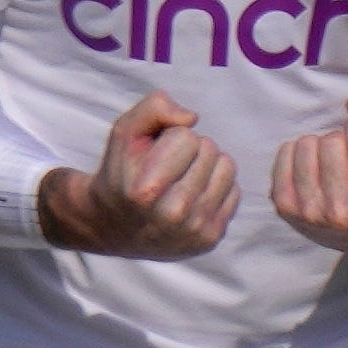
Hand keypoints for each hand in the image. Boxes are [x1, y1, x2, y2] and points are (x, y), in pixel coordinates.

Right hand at [37, 91, 238, 259]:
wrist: (113, 227)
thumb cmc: (120, 173)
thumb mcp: (123, 133)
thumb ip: (153, 109)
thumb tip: (192, 117)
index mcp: (146, 189)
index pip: (186, 136)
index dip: (169, 137)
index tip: (152, 154)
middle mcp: (173, 213)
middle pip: (209, 149)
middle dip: (189, 150)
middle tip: (166, 167)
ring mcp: (194, 228)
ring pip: (227, 167)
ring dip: (206, 166)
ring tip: (181, 178)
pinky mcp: (211, 237)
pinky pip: (235, 191)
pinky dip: (215, 188)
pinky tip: (192, 196)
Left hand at [273, 97, 347, 252]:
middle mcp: (342, 215)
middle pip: (331, 142)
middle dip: (340, 139)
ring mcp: (309, 213)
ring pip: (305, 145)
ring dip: (319, 144)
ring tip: (331, 163)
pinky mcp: (283, 206)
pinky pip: (284, 153)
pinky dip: (297, 151)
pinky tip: (312, 167)